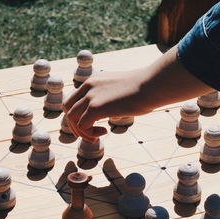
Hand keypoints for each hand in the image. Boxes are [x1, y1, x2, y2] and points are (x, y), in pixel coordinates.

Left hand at [63, 46, 211, 141]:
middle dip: (75, 124)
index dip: (79, 114)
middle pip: (68, 108)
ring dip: (82, 131)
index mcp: (94, 80)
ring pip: (72, 118)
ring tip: (96, 137)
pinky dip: (89, 133)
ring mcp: (90, 96)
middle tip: (89, 135)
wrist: (152, 84)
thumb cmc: (145, 89)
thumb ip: (114, 102)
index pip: (75, 98)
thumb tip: (113, 116)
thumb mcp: (123, 93)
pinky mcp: (95, 107)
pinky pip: (82, 125)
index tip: (92, 124)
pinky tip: (104, 132)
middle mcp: (88, 86)